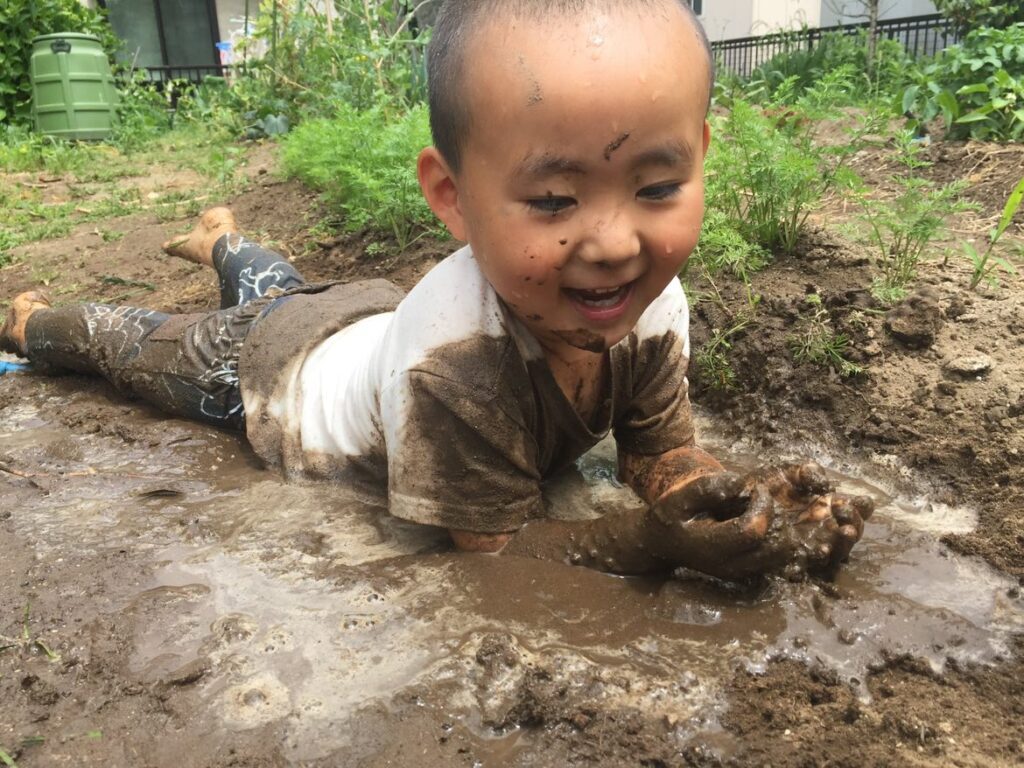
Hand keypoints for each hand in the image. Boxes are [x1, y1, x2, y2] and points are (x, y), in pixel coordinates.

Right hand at [645, 465, 872, 580]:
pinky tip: (813, 530)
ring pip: (786, 560)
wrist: (661, 545)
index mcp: (712, 546)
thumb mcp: (679, 497)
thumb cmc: (669, 517)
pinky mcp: (751, 571)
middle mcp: (732, 565)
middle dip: (794, 525)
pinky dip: (799, 547)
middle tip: (798, 503)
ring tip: (819, 515)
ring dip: (806, 539)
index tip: (759, 490)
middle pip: (778, 551)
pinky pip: (782, 562)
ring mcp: (743, 572)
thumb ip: (709, 489)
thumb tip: (742, 482)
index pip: (752, 530)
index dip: (763, 507)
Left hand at [744, 461, 873, 563]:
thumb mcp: (786, 473)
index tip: (854, 501)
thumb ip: (807, 472)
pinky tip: (817, 551)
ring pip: (836, 551)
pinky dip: (815, 560)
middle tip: (846, 517)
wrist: (732, 502)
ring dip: (841, 544)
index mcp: (827, 506)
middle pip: (850, 532)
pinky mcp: (791, 559)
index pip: (855, 509)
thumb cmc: (764, 486)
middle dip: (854, 525)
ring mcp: (810, 544)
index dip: (860, 507)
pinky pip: (808, 565)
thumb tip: (824, 484)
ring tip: (841, 533)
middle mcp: (824, 527)